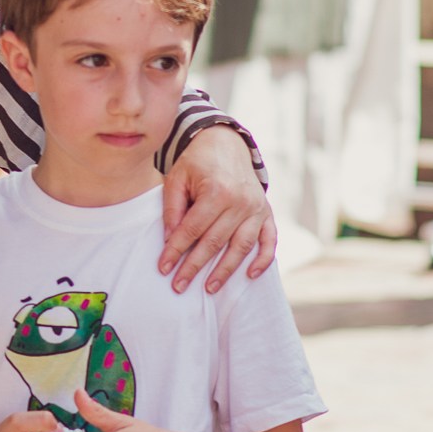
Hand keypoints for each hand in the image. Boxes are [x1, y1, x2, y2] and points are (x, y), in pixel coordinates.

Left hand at [159, 126, 274, 292]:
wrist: (226, 143)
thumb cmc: (196, 162)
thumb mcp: (177, 178)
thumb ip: (172, 208)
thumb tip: (170, 240)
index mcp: (217, 191)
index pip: (193, 229)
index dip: (176, 250)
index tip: (163, 267)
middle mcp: (241, 201)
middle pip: (215, 242)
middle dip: (194, 266)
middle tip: (179, 286)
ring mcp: (257, 208)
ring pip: (241, 246)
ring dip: (226, 270)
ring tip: (209, 288)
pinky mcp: (266, 212)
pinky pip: (269, 239)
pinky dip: (263, 259)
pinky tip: (250, 275)